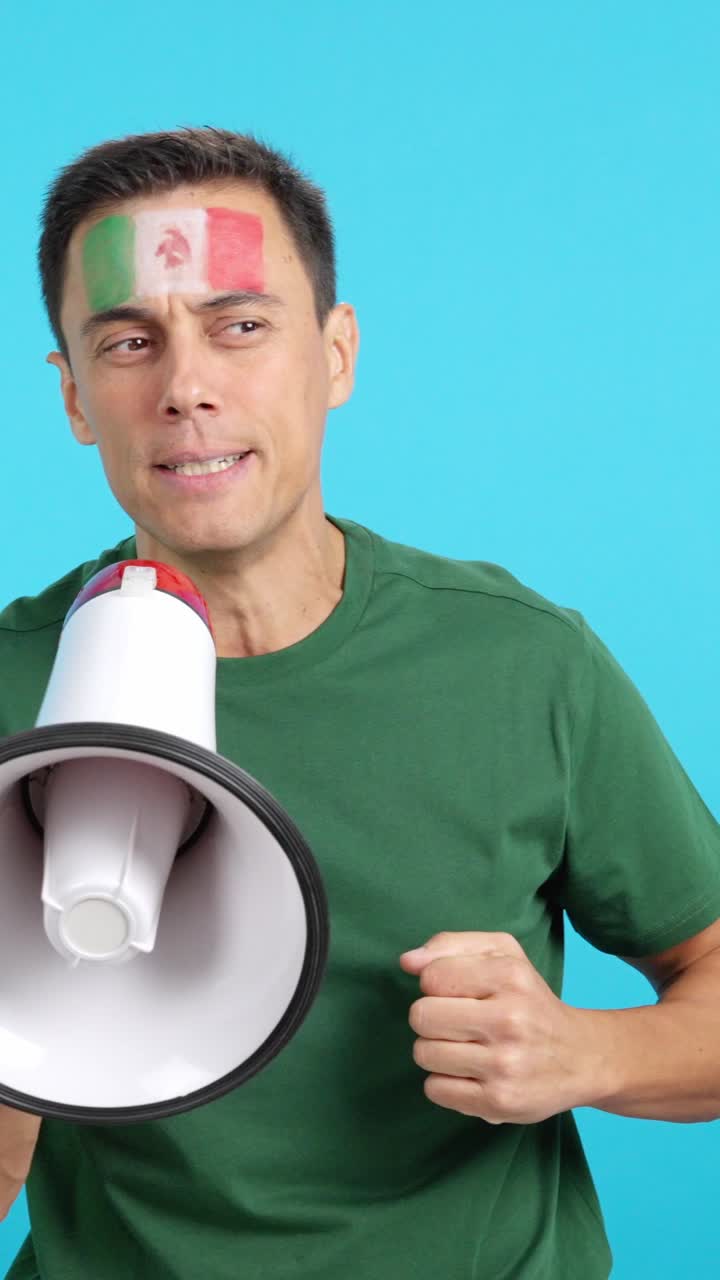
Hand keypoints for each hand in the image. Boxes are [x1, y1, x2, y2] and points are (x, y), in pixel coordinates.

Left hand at [399, 931, 601, 1123]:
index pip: (431, 977)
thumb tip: (407, 962)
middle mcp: (510, 1019)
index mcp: (510, 975)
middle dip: (431, 1019)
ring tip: (465, 1048)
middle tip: (457, 1023)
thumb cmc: (529, 999)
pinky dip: (444, 1082)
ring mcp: (505, 1064)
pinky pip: (434, 1089)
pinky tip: (470, 1073)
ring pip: (423, 1053)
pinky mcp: (499, 1102)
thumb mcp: (502, 953)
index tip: (458, 993)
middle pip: (421, 1016)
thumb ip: (450, 946)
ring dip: (436, 1051)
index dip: (436, 985)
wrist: (582, 1057)